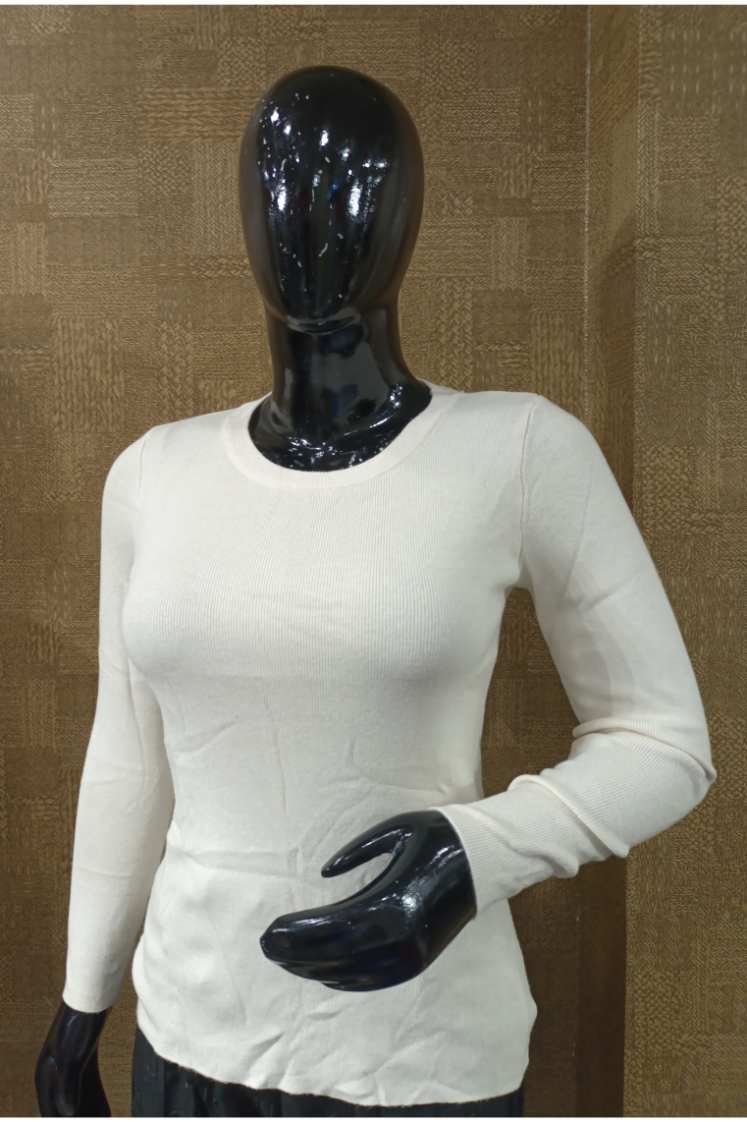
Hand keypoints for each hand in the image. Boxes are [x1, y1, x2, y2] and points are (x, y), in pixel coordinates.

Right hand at [35, 1003, 110, 1116]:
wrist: (92, 996)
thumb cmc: (78, 1024)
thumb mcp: (71, 1059)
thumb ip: (68, 1089)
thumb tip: (68, 1113)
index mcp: (45, 1074)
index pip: (50, 1111)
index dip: (60, 1121)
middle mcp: (53, 1072)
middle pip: (63, 1107)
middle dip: (76, 1117)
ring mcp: (68, 1066)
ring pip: (77, 1099)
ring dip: (87, 1111)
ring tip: (100, 1119)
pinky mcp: (83, 1060)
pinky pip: (87, 1087)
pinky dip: (94, 1100)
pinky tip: (105, 1110)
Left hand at [259, 809, 475, 990]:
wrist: (487, 858)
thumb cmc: (437, 836)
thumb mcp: (394, 830)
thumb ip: (357, 851)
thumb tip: (325, 875)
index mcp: (392, 900)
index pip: (332, 926)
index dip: (297, 932)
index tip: (270, 930)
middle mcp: (403, 934)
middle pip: (337, 954)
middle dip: (297, 953)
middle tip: (266, 947)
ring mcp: (414, 951)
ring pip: (355, 972)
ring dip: (316, 968)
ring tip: (286, 960)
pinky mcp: (423, 958)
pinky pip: (379, 980)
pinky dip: (349, 981)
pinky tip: (325, 975)